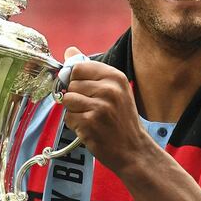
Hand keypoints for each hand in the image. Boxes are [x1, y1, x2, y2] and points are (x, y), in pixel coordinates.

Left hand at [60, 46, 150, 172]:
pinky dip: (75, 125)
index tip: (85, 90)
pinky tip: (90, 129)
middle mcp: (109, 89)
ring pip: (67, 100)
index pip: (78, 67)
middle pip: (71, 84)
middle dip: (75, 97)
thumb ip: (91, 70)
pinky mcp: (90, 123)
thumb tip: (69, 50)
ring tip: (90, 119)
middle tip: (92, 109)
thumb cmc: (122, 120)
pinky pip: (68, 117)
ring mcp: (99, 106)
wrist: (134, 149)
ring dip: (74, 111)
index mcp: (115, 77)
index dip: (75, 79)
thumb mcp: (115, 90)